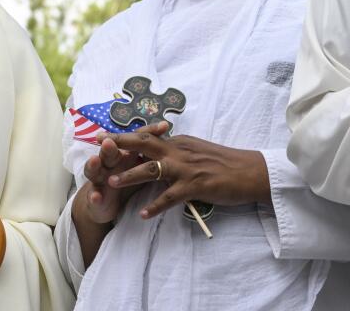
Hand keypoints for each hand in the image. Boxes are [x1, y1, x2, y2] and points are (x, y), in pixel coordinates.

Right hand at [74, 124, 158, 225]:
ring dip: (94, 164)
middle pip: (109, 150)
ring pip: (94, 169)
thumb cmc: (124, 178)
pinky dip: (95, 196)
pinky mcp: (95, 196)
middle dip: (110, 145)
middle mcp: (109, 162)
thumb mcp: (138, 166)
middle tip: (109, 140)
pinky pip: (94, 196)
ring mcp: (100, 178)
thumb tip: (170, 135)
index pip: (136, 139)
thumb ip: (150, 154)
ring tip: (94, 160)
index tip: (165, 126)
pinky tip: (96, 197)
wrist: (102, 201)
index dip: (149, 131)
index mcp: (123, 153)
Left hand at [102, 125, 269, 219]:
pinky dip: (155, 206)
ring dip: (130, 176)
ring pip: (151, 169)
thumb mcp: (197, 151)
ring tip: (111, 182)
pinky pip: (170, 197)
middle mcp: (179, 150)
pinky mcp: (195, 185)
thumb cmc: (226, 163)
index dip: (125, 137)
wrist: (251, 171)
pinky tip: (143, 215)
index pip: (148, 137)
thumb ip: (178, 151)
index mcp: (179, 142)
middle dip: (119, 145)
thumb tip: (161, 152)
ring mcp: (186, 168)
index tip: (105, 135)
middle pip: (144, 145)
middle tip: (98, 146)